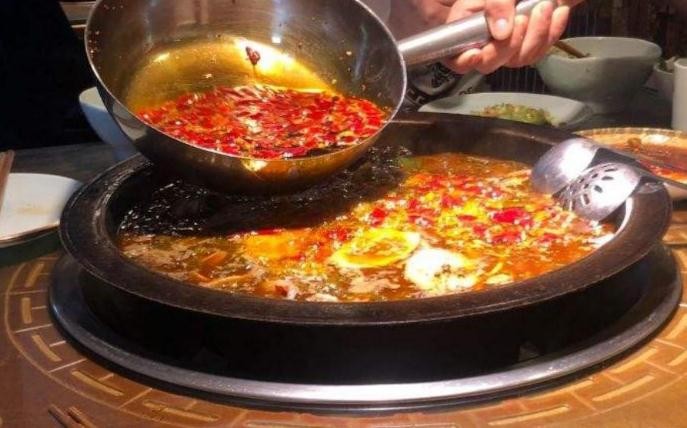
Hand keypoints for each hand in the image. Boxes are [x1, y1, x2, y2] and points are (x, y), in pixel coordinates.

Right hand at [446, 0, 582, 73]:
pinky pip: (538, 52)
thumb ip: (496, 5)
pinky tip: (558, 12)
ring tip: (545, 6)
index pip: (455, 56)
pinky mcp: (526, 47)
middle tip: (522, 17)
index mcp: (464, 27)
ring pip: (517, 60)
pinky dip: (551, 33)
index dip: (463, 60)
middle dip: (508, 45)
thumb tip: (501, 33)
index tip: (476, 53)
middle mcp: (483, 42)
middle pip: (489, 63)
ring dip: (535, 35)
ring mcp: (505, 48)